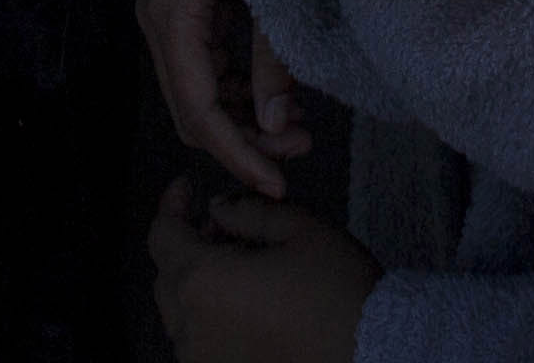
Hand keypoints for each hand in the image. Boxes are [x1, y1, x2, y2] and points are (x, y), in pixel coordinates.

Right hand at [139, 0, 307, 196]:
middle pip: (193, 109)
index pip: (197, 108)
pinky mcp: (185, 12)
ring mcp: (167, 17)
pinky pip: (208, 71)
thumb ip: (275, 59)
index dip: (236, 153)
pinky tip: (280, 100)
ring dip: (245, 119)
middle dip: (244, 139)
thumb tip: (277, 129)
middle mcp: (157, 22)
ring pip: (200, 95)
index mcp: (170, 16)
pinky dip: (241, 91)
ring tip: (301, 129)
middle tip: (301, 150)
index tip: (274, 184)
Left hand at [146, 179, 378, 362]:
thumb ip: (247, 211)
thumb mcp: (298, 229)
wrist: (371, 352)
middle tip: (224, 225)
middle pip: (167, 276)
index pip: (162, 236)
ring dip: (199, 283)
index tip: (187, 188)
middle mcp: (191, 329)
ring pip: (181, 312)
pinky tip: (247, 302)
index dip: (172, 205)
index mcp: (202, 283)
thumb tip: (219, 207)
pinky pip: (200, 341)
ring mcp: (204, 360)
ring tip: (241, 264)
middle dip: (188, 244)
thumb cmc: (338, 291)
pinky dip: (210, 316)